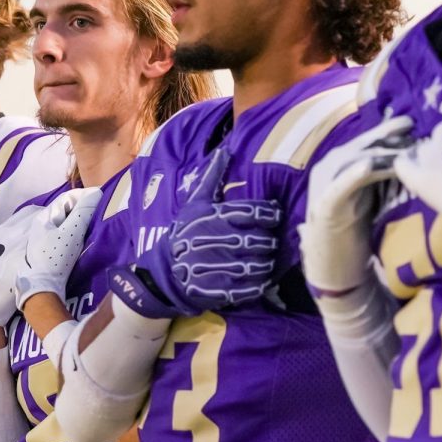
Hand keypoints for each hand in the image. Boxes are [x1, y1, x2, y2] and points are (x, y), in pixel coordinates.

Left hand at [16, 188, 102, 308]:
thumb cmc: (56, 257)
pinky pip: (67, 234)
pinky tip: (86, 239)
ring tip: (96, 225)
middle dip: (85, 208)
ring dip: (83, 221)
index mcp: (45, 217)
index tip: (102, 199)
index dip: (85, 195)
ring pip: (68, 222)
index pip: (67, 197)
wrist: (44, 288)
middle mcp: (44, 224)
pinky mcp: (51, 250)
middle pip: (68, 209)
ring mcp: (46, 238)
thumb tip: (96, 193)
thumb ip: (83, 211)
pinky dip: (78, 232)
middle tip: (101, 212)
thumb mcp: (72, 232)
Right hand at [109, 149, 280, 317]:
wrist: (167, 270)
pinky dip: (260, 282)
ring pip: (259, 263)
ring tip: (267, 256)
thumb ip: (212, 178)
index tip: (275, 214)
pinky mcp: (221, 290)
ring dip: (267, 261)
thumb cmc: (185, 232)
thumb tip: (225, 151)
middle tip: (271, 238)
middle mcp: (217, 241)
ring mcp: (219, 267)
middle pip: (259, 240)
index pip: (252, 213)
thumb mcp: (195, 203)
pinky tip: (261, 276)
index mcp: (213, 218)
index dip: (269, 214)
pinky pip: (251, 286)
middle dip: (269, 240)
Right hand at [299, 116, 412, 292]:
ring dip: (379, 154)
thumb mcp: (372, 195)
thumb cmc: (356, 230)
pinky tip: (368, 166)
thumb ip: (383, 174)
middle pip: (362, 145)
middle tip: (414, 133)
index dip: (390, 130)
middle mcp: (330, 166)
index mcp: (342, 162)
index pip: (368, 140)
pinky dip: (352, 174)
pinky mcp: (324, 205)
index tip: (414, 123)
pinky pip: (339, 186)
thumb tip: (413, 157)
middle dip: (388, 138)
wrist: (333, 264)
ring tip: (403, 150)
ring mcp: (324, 184)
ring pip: (353, 160)